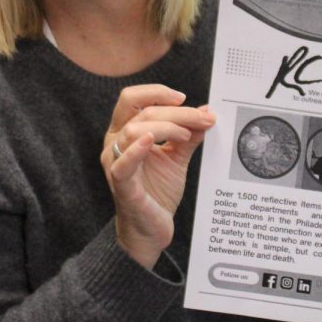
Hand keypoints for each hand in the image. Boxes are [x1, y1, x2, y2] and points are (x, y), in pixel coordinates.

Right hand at [102, 84, 215, 268]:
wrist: (152, 228)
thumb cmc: (157, 191)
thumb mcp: (177, 157)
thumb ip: (188, 135)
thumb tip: (206, 113)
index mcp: (124, 132)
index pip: (132, 99)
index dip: (156, 93)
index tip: (184, 99)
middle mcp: (114, 143)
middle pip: (140, 112)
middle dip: (175, 112)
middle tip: (202, 118)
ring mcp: (115, 164)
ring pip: (134, 130)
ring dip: (166, 127)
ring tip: (187, 135)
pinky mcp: (121, 184)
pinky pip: (123, 164)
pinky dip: (136, 149)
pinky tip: (151, 141)